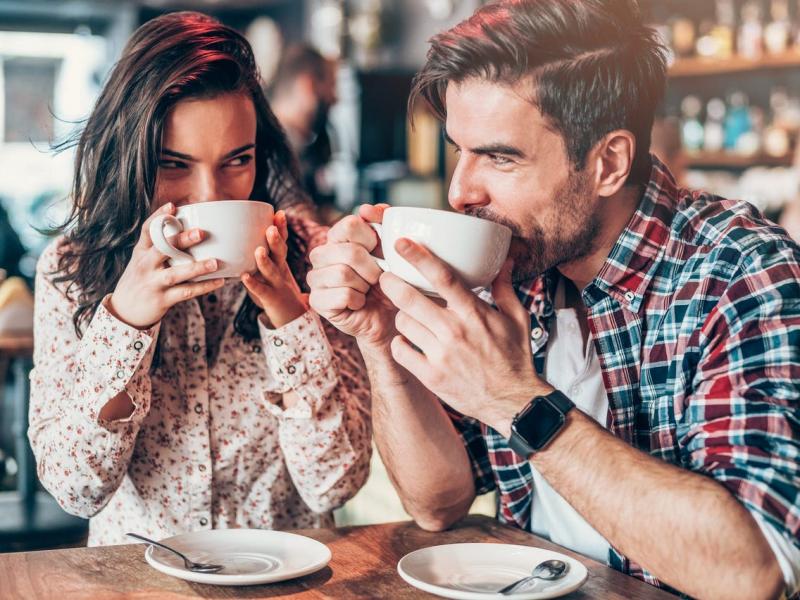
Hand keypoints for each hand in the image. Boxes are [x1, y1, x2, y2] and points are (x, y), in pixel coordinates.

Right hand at [109, 203, 224, 328]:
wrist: (124, 310)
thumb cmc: (141, 279)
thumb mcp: (142, 260)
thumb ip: (159, 246)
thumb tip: (188, 227)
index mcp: (141, 252)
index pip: (147, 231)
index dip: (158, 217)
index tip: (173, 206)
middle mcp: (145, 266)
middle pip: (161, 250)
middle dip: (180, 240)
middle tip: (201, 232)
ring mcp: (153, 283)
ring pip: (175, 274)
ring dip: (196, 268)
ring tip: (215, 262)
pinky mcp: (162, 299)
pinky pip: (186, 292)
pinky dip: (203, 287)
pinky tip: (220, 281)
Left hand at [241, 210, 307, 328]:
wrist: (292, 317)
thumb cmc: (275, 290)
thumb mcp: (270, 271)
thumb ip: (260, 256)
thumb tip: (237, 236)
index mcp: (280, 262)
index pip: (282, 242)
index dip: (282, 228)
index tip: (279, 213)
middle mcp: (280, 271)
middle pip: (280, 254)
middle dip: (277, 240)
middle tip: (271, 227)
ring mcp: (277, 285)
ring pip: (272, 271)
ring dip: (265, 261)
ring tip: (258, 250)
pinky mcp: (271, 299)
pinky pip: (261, 290)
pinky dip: (253, 284)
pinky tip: (244, 277)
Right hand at [307, 204, 396, 348]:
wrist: (388, 318)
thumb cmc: (390, 283)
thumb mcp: (392, 250)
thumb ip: (383, 223)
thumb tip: (368, 208)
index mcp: (337, 237)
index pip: (350, 224)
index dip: (372, 239)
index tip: (380, 252)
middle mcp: (321, 254)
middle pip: (349, 251)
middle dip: (372, 268)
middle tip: (378, 278)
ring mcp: (315, 278)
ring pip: (343, 274)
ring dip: (365, 285)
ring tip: (368, 290)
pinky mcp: (317, 301)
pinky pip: (342, 295)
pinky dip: (358, 300)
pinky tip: (360, 303)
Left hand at [379, 238, 552, 434]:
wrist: (514, 401)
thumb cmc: (515, 358)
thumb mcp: (517, 319)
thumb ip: (504, 288)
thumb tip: (504, 261)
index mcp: (474, 313)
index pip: (442, 278)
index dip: (418, 257)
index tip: (401, 244)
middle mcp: (454, 331)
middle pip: (411, 299)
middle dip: (392, 283)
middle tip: (385, 277)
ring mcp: (441, 355)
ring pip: (403, 323)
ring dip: (401, 315)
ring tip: (407, 315)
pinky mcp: (431, 376)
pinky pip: (400, 351)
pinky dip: (399, 344)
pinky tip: (407, 341)